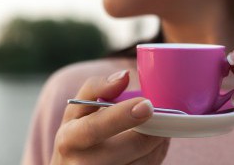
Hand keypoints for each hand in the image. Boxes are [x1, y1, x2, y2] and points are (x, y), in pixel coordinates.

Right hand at [51, 70, 169, 164]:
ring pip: (146, 161)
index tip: (146, 105)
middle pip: (132, 146)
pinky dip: (156, 156)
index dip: (122, 116)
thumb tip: (123, 76)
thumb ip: (96, 88)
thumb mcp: (76, 111)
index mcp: (70, 140)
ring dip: (158, 142)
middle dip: (154, 130)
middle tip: (164, 116)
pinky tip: (151, 147)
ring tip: (156, 130)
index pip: (96, 128)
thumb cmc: (77, 136)